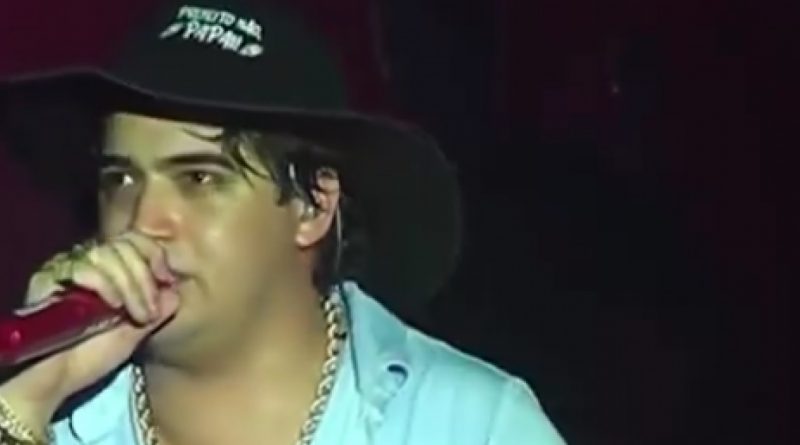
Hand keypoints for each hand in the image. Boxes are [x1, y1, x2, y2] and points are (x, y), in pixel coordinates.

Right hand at [0, 231, 179, 434]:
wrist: (58, 378)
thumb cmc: (95, 356)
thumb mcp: (137, 332)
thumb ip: (157, 311)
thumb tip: (175, 290)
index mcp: (112, 270)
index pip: (134, 240)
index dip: (154, 253)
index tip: (167, 278)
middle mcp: (89, 263)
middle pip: (124, 244)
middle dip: (144, 277)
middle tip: (149, 311)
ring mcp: (69, 268)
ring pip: (107, 253)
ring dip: (129, 283)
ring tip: (135, 315)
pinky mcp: (49, 278)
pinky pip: (84, 268)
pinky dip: (105, 284)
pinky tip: (113, 306)